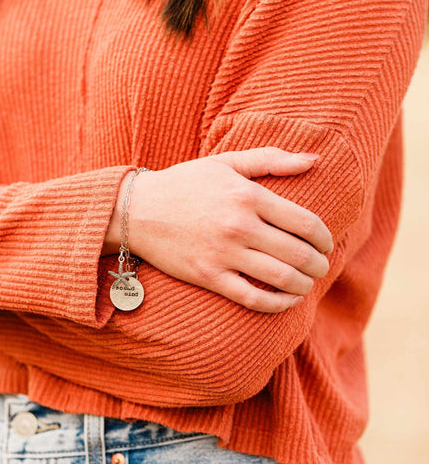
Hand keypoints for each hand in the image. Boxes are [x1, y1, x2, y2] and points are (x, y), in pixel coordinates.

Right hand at [112, 147, 332, 312]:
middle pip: (299, 253)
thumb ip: (271, 159)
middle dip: (319, 265)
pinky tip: (287, 300)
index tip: (326, 243)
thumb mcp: (225, 162)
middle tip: (320, 266)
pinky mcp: (208, 276)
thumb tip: (315, 159)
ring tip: (307, 283)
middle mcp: (239, 225)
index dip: (324, 238)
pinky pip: (253, 298)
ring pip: (282, 279)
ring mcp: (223, 253)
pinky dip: (278, 304)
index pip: (306, 222)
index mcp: (248, 195)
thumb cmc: (184, 183)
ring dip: (304, 285)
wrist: (137, 209)